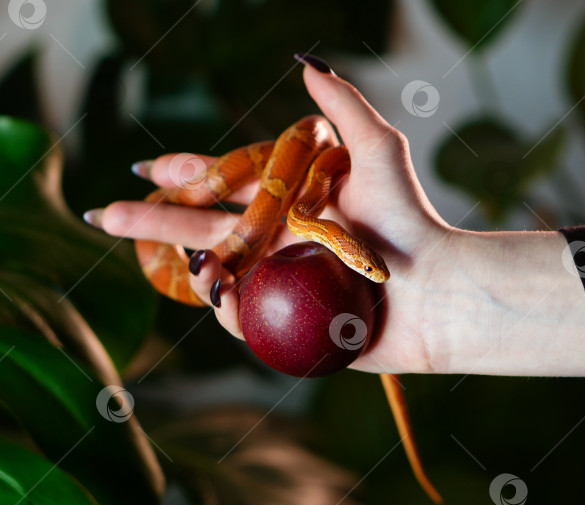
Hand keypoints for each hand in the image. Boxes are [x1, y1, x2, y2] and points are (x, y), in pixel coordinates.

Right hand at [90, 58, 584, 376]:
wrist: (433, 289)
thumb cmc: (409, 219)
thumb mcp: (379, 151)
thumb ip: (342, 109)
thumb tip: (307, 64)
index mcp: (298, 201)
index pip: (235, 182)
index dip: (193, 173)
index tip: (153, 167)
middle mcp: (286, 239)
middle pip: (211, 226)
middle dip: (158, 217)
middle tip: (109, 214)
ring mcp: (283, 279)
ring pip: (218, 269)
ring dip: (177, 257)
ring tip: (134, 237)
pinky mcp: (288, 318)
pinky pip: (243, 314)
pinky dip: (223, 302)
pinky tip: (206, 288)